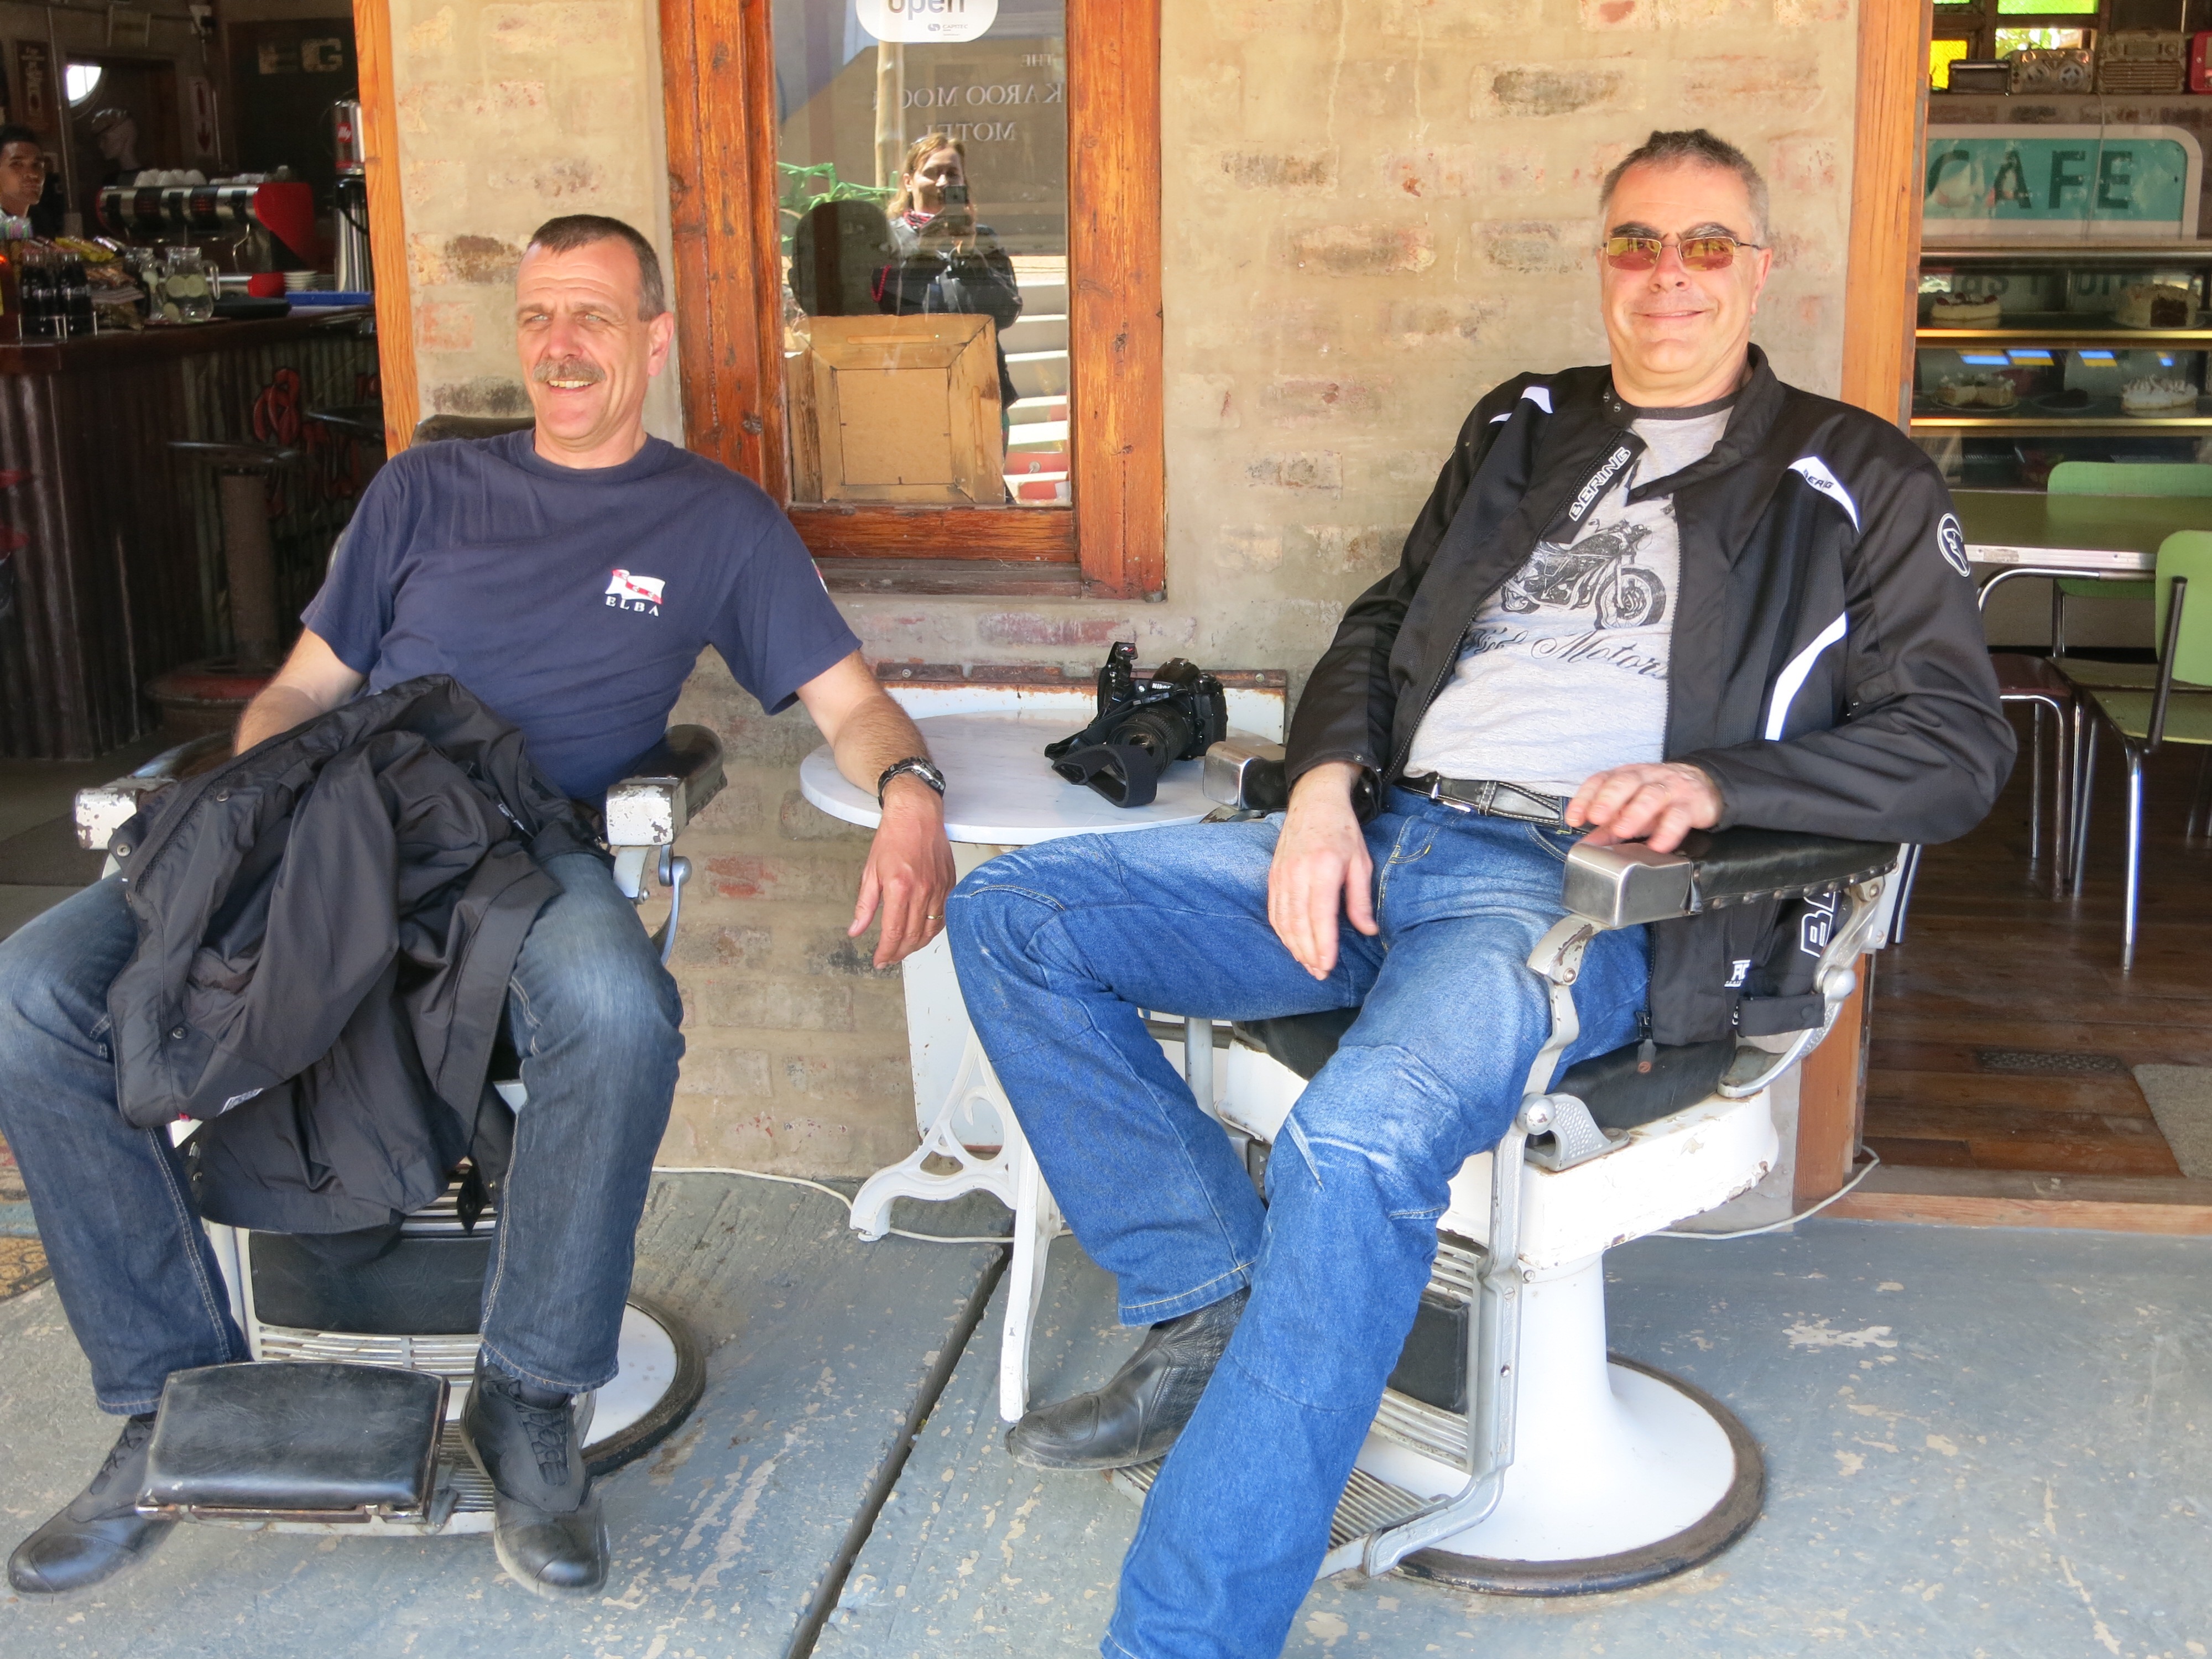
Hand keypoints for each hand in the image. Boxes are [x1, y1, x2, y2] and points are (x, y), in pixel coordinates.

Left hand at [852, 778, 956, 967]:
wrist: (917, 815)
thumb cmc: (893, 838)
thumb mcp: (870, 871)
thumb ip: (864, 905)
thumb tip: (856, 930)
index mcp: (899, 888)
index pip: (894, 932)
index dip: (886, 952)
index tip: (879, 960)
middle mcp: (922, 891)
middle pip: (913, 936)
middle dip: (899, 953)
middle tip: (888, 959)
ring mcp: (939, 889)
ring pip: (930, 931)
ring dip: (916, 946)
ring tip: (903, 950)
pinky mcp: (949, 885)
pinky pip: (943, 917)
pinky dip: (932, 931)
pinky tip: (921, 934)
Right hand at [1266, 762, 1376, 978]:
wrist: (1314, 801)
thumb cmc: (1342, 830)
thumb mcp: (1360, 862)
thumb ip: (1360, 899)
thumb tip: (1367, 930)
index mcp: (1323, 868)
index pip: (1320, 915)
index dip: (1323, 944)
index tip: (1328, 965)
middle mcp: (1298, 873)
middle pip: (1298, 923)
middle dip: (1308, 952)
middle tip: (1319, 974)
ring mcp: (1281, 875)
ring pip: (1283, 920)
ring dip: (1294, 946)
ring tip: (1307, 965)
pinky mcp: (1273, 876)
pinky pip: (1274, 911)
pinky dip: (1282, 932)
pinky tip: (1292, 945)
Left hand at [1565, 762, 1721, 853]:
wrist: (1705, 786)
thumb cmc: (1659, 799)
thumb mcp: (1631, 810)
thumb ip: (1607, 827)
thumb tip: (1585, 845)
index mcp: (1626, 777)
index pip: (1602, 780)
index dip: (1585, 798)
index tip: (1574, 818)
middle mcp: (1646, 778)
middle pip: (1626, 782)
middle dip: (1608, 799)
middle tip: (1597, 817)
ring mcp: (1669, 788)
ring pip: (1652, 794)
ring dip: (1635, 812)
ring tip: (1623, 830)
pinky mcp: (1691, 803)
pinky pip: (1679, 815)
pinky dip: (1668, 831)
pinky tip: (1658, 845)